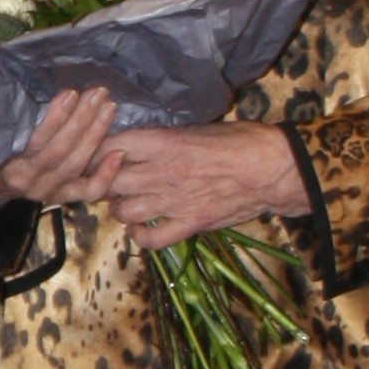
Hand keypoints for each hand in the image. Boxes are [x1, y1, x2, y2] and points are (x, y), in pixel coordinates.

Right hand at [0, 87, 122, 206]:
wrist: (0, 183)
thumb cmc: (4, 149)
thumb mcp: (3, 135)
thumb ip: (20, 118)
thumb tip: (42, 84)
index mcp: (11, 162)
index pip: (37, 139)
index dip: (56, 117)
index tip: (71, 93)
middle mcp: (30, 179)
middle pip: (60, 149)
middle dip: (82, 119)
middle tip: (98, 93)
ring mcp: (49, 191)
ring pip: (76, 164)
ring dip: (95, 134)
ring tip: (109, 108)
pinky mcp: (65, 198)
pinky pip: (89, 190)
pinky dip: (105, 174)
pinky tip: (119, 153)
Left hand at [101, 120, 305, 247]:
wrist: (274, 169)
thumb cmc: (242, 141)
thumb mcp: (199, 128)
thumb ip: (167, 138)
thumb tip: (141, 143)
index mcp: (165, 144)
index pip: (111, 147)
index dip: (96, 151)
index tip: (94, 152)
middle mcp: (163, 173)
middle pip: (109, 181)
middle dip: (102, 181)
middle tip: (105, 179)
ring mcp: (175, 202)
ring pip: (123, 211)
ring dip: (118, 207)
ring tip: (125, 202)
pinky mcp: (190, 224)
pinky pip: (151, 239)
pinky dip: (139, 236)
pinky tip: (140, 228)